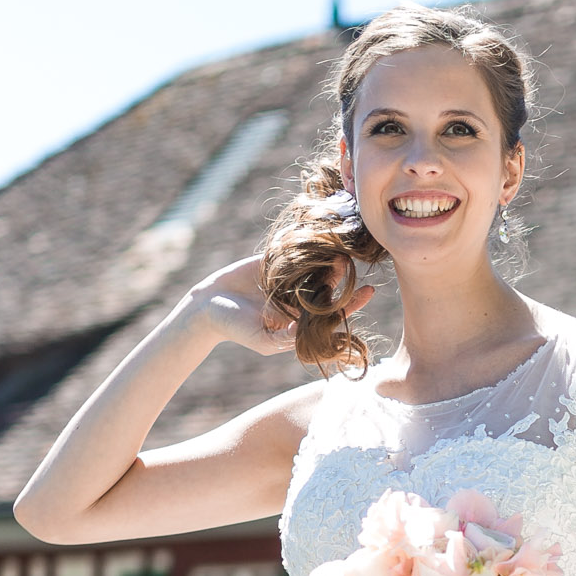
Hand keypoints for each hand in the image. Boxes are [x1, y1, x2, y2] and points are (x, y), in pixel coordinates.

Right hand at [181, 255, 375, 358]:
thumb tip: (308, 332)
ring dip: (328, 260)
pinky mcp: (272, 262)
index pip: (332, 311)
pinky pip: (292, 253)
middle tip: (354, 264)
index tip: (368, 292)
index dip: (351, 303)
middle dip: (342, 277)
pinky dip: (306, 245)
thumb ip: (286, 337)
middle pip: (327, 287)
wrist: (207, 306)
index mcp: (300, 320)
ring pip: (313, 268)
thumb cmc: (235, 329)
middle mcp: (298, 299)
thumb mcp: (263, 340)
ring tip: (343, 251)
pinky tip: (322, 236)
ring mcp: (286, 279)